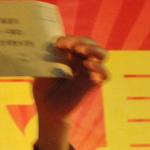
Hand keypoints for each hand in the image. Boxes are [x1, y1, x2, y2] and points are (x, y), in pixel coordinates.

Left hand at [33, 35, 107, 149]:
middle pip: (92, 43)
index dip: (70, 39)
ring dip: (94, 49)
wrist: (47, 110)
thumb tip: (55, 43)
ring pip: (102, 54)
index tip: (58, 43)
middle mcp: (82, 62)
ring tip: (81, 50)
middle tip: (69, 45)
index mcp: (71, 56)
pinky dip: (100, 69)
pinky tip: (89, 67)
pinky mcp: (93, 85)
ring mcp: (89, 72)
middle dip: (82, 41)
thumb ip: (51, 57)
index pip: (77, 40)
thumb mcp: (44, 70)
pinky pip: (105, 74)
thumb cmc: (44, 90)